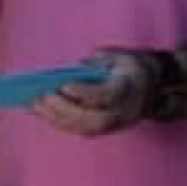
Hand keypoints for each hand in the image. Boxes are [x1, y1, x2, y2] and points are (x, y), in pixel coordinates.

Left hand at [31, 49, 153, 137]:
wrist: (154, 87)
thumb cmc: (129, 66)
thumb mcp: (118, 55)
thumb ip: (97, 61)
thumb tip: (72, 71)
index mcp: (129, 89)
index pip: (105, 96)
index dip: (84, 93)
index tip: (62, 85)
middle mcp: (123, 112)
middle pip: (90, 119)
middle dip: (62, 109)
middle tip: (39, 97)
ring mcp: (115, 125)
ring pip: (82, 128)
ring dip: (55, 118)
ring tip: (33, 104)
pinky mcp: (105, 130)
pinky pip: (80, 129)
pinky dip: (58, 121)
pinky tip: (40, 110)